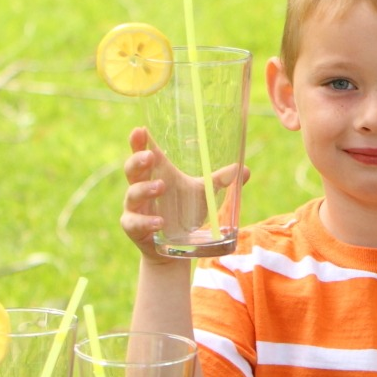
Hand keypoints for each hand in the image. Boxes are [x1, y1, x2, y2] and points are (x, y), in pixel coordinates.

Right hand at [121, 125, 248, 263]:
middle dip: (138, 161)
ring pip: (132, 194)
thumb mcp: (201, 194)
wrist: (175, 247)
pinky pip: (134, 223)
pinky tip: (159, 222)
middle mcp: (142, 188)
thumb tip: (244, 170)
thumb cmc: (184, 212)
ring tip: (161, 187)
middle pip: (132, 170)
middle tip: (150, 157)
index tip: (139, 130)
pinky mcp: (134, 227)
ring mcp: (136, 208)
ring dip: (145, 190)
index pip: (144, 153)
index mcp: (157, 174)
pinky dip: (146, 222)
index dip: (139, 141)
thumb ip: (218, 181)